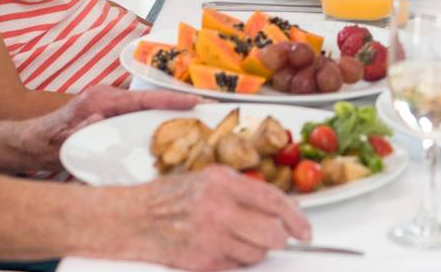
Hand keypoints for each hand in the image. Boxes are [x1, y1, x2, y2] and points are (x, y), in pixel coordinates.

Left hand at [23, 85, 201, 172]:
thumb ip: (84, 128)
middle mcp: (106, 93)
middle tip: (206, 108)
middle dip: (177, 100)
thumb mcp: (66, 140)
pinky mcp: (109, 107)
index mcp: (99, 99)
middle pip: (150, 96)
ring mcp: (108, 98)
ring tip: (195, 115)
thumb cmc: (47, 143)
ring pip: (146, 101)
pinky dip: (155, 113)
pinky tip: (169, 124)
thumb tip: (101, 117)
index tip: (195, 101)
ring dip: (168, 108)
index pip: (143, 98)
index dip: (170, 100)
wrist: (31, 143)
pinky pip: (139, 108)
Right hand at [122, 166, 311, 269]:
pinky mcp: (203, 263)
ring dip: (254, 249)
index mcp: (224, 183)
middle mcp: (219, 210)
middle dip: (278, 237)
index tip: (305, 230)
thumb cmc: (172, 197)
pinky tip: (219, 247)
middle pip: (272, 234)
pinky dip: (235, 261)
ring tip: (233, 237)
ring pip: (257, 254)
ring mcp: (211, 239)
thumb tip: (280, 207)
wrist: (136, 218)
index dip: (296, 217)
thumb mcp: (212, 178)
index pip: (273, 201)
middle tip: (274, 235)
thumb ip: (246, 190)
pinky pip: (237, 267)